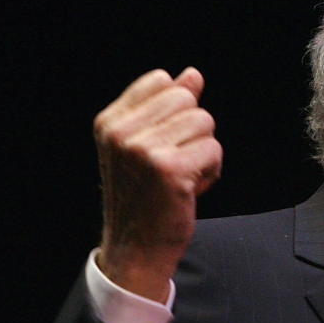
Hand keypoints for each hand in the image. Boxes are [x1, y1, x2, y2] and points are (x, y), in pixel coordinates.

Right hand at [93, 68, 221, 301]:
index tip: (164, 142)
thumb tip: (192, 74)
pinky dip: (211, 171)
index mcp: (110, 121)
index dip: (176, 110)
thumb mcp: (147, 146)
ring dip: (204, 152)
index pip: (162, 81)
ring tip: (181, 177)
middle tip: (175, 163)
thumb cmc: (144, 197)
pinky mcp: (168, 169)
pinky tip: (189, 189)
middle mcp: (121, 132)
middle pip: (188, 101)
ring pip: (204, 123)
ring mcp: (142, 149)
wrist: (136, 248)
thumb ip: (168, 107)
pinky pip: (213, 150)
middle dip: (193, 132)